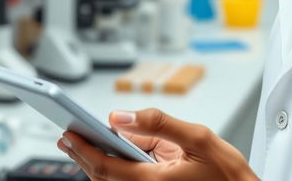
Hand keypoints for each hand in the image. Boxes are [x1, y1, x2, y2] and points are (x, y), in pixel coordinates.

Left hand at [57, 107, 259, 180]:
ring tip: (81, 141)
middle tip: (66, 136)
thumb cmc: (225, 172)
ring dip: (95, 162)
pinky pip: (128, 180)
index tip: (70, 134)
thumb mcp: (198, 137)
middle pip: (103, 177)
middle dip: (82, 155)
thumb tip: (121, 117)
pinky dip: (115, 167)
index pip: (108, 167)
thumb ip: (159, 124)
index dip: (85, 151)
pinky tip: (113, 150)